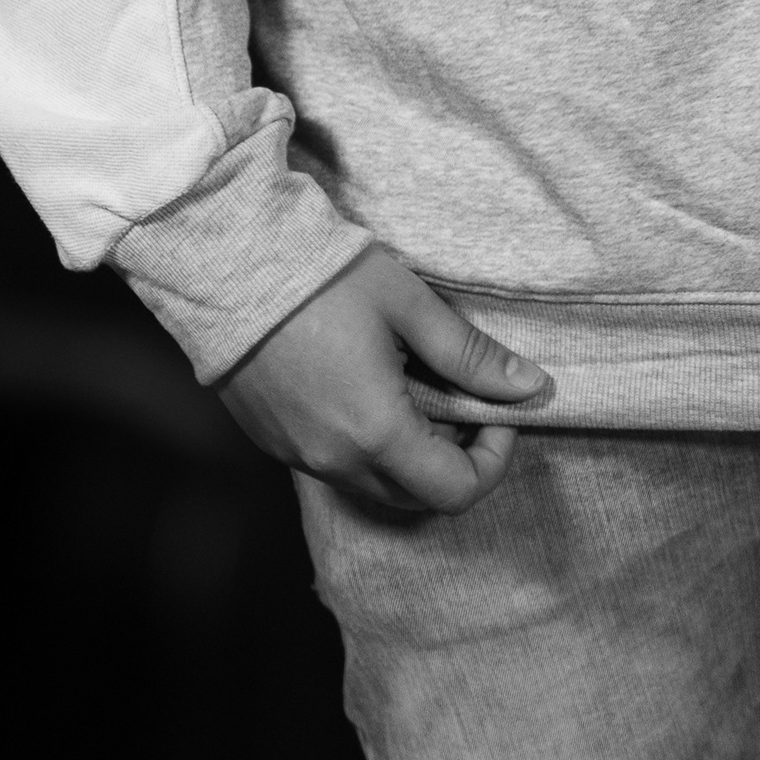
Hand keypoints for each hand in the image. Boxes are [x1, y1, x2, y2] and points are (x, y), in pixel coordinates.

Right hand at [217, 246, 547, 514]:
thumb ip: (472, 357)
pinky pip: (336, 466)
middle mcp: (334, 461)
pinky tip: (368, 387)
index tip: (498, 410)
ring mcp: (297, 456)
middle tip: (463, 398)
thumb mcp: (411, 307)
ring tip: (415, 386)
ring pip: (375, 484)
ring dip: (410, 454)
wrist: (227, 263)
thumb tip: (532, 387)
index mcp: (375, 434)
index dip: (493, 458)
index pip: (456, 491)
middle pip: (417, 496)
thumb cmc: (325, 278)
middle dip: (455, 458)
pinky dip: (367, 445)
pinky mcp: (272, 442)